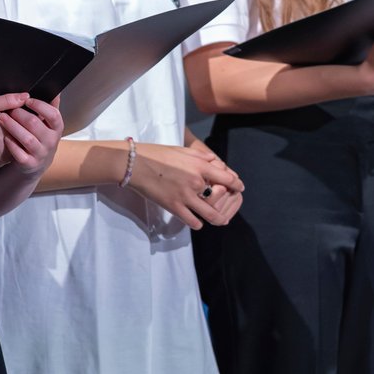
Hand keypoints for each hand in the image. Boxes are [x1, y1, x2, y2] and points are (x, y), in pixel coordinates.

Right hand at [0, 93, 32, 168]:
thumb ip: (8, 100)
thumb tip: (26, 96)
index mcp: (11, 131)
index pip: (28, 123)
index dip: (23, 115)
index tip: (14, 112)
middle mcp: (11, 146)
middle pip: (23, 135)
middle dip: (19, 128)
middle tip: (2, 122)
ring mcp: (4, 157)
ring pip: (16, 146)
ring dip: (13, 139)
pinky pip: (7, 155)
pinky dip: (4, 148)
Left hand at [0, 96, 63, 177]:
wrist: (36, 164)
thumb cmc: (40, 137)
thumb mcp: (48, 123)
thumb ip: (51, 107)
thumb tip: (56, 91)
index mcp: (57, 128)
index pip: (53, 115)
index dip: (40, 105)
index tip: (27, 100)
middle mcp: (51, 142)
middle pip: (35, 124)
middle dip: (20, 114)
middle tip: (10, 109)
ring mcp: (41, 154)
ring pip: (27, 139)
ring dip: (13, 127)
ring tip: (2, 118)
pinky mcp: (29, 164)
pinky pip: (19, 154)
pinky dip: (11, 144)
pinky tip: (5, 136)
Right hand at [126, 141, 245, 229]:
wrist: (134, 164)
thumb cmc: (157, 154)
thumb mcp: (182, 150)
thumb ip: (201, 156)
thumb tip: (215, 161)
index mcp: (199, 166)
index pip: (227, 178)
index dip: (236, 184)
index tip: (239, 187)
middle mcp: (195, 181)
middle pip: (221, 197)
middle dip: (227, 202)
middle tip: (228, 204)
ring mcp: (185, 196)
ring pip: (210, 214)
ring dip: (217, 218)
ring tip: (219, 219)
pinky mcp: (173, 207)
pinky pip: (192, 221)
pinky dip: (198, 223)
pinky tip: (198, 222)